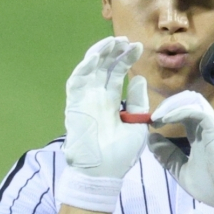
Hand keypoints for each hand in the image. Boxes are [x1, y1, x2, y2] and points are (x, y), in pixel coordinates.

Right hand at [64, 36, 147, 178]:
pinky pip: (76, 82)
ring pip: (89, 70)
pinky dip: (84, 68)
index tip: (137, 47)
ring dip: (99, 54)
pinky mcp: (74, 105)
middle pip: (103, 67)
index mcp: (111, 102)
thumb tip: (139, 78)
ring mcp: (84, 100)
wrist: (102, 173)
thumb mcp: (137, 124)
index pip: (117, 74)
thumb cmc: (120, 154)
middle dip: (114, 51)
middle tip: (125, 40)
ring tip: (112, 42)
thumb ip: (138, 101)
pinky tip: (95, 57)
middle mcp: (97, 97)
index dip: (125, 59)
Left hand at [148, 91, 213, 213]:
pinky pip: (195, 112)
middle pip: (185, 106)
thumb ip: (168, 156)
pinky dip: (178, 112)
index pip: (182, 117)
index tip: (151, 124)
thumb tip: (151, 139)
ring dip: (170, 107)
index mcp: (199, 137)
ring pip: (190, 105)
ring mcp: (210, 127)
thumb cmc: (212, 187)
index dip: (166, 116)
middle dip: (166, 108)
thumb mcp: (182, 171)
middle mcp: (205, 129)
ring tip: (156, 117)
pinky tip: (165, 119)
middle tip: (151, 118)